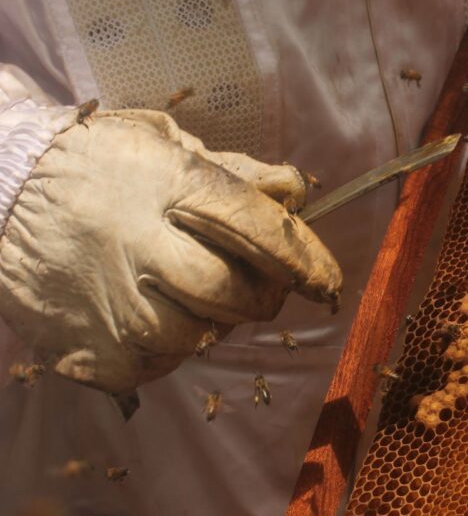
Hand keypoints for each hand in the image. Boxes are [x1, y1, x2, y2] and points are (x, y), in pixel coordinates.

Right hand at [0, 110, 341, 392]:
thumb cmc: (93, 168)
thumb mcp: (163, 148)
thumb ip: (234, 173)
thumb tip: (295, 192)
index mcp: (172, 188)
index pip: (262, 232)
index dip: (306, 261)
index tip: (326, 282)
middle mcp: (143, 247)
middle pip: (238, 296)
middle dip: (259, 296)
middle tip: (251, 285)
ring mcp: (114, 306)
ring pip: (200, 337)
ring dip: (208, 322)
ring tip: (180, 294)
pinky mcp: (92, 353)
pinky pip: (157, 366)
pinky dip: (163, 348)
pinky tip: (142, 314)